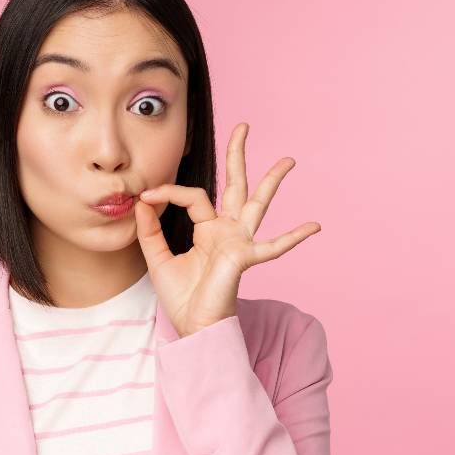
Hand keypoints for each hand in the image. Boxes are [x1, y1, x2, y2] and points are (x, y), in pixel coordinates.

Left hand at [133, 122, 321, 336]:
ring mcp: (240, 242)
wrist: (194, 328)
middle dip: (238, 155)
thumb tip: (141, 199)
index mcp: (208, 229)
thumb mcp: (157, 258)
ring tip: (288, 161)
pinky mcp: (245, 257)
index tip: (144, 196)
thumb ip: (149, 229)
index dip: (167, 192)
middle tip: (244, 126)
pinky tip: (314, 226)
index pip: (192, 196)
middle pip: (235, 185)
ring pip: (257, 203)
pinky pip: (273, 246)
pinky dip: (294, 237)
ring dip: (272, 180)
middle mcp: (228, 230)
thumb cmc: (182, 298)